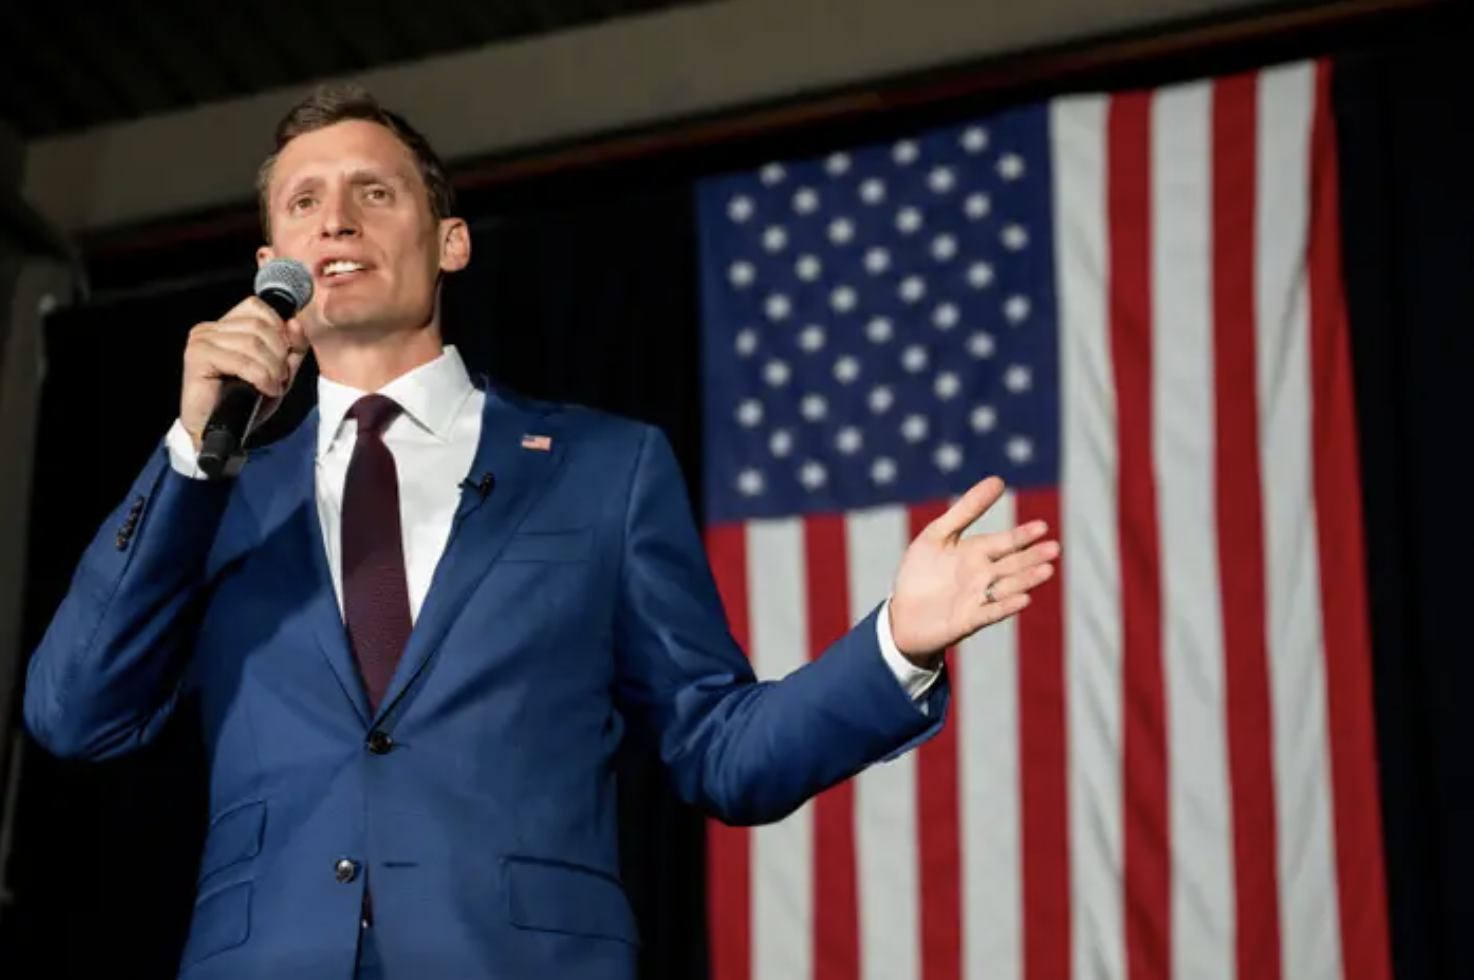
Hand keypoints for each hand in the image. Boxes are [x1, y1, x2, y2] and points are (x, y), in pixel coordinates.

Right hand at [180, 297, 308, 450]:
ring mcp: (201, 340)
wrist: (221, 432)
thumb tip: (295, 323)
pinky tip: (264, 389)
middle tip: (279, 377)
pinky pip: (242, 361)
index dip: (279, 331)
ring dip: (272, 369)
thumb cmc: (245, 402)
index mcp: (226, 326)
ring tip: (271, 385)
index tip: (284, 357)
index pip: (259, 308)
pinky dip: (261, 377)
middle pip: (260, 325)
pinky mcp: (197, 357)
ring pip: (254, 342)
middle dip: (279, 354)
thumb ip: (292, 347)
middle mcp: (210, 328)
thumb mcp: (279, 371)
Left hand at [888, 476, 1058, 666]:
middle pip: (1012, 564)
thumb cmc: (920, 572)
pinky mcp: (968, 621)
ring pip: (1007, 587)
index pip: (1005, 542)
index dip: (1022, 535)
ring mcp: (978, 599)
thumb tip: (999, 480)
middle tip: (1054, 548)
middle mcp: (983, 575)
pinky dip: (1005, 607)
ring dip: (1026, 579)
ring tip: (1047, 570)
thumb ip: (966, 509)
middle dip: (1032, 557)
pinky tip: (1023, 599)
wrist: (902, 613)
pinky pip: (990, 613)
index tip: (1042, 526)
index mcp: (977, 553)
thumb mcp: (937, 534)